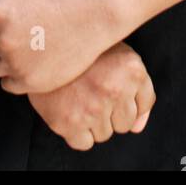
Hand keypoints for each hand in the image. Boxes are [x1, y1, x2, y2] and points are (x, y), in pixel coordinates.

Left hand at [0, 0, 116, 93]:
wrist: (92, 13)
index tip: (8, 13)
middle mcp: (2, 39)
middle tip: (24, 25)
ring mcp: (16, 63)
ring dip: (5, 55)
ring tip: (31, 39)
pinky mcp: (30, 82)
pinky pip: (7, 83)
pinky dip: (17, 72)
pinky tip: (36, 55)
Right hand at [27, 42, 156, 151]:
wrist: (41, 41)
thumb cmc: (83, 49)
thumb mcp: (119, 55)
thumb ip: (138, 88)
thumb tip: (138, 126)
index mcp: (132, 69)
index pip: (144, 105)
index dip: (128, 98)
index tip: (111, 86)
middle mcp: (115, 89)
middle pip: (125, 124)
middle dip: (111, 112)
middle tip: (93, 91)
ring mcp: (92, 107)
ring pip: (104, 134)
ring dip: (93, 122)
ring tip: (79, 96)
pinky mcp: (68, 122)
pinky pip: (84, 143)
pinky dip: (77, 132)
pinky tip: (69, 108)